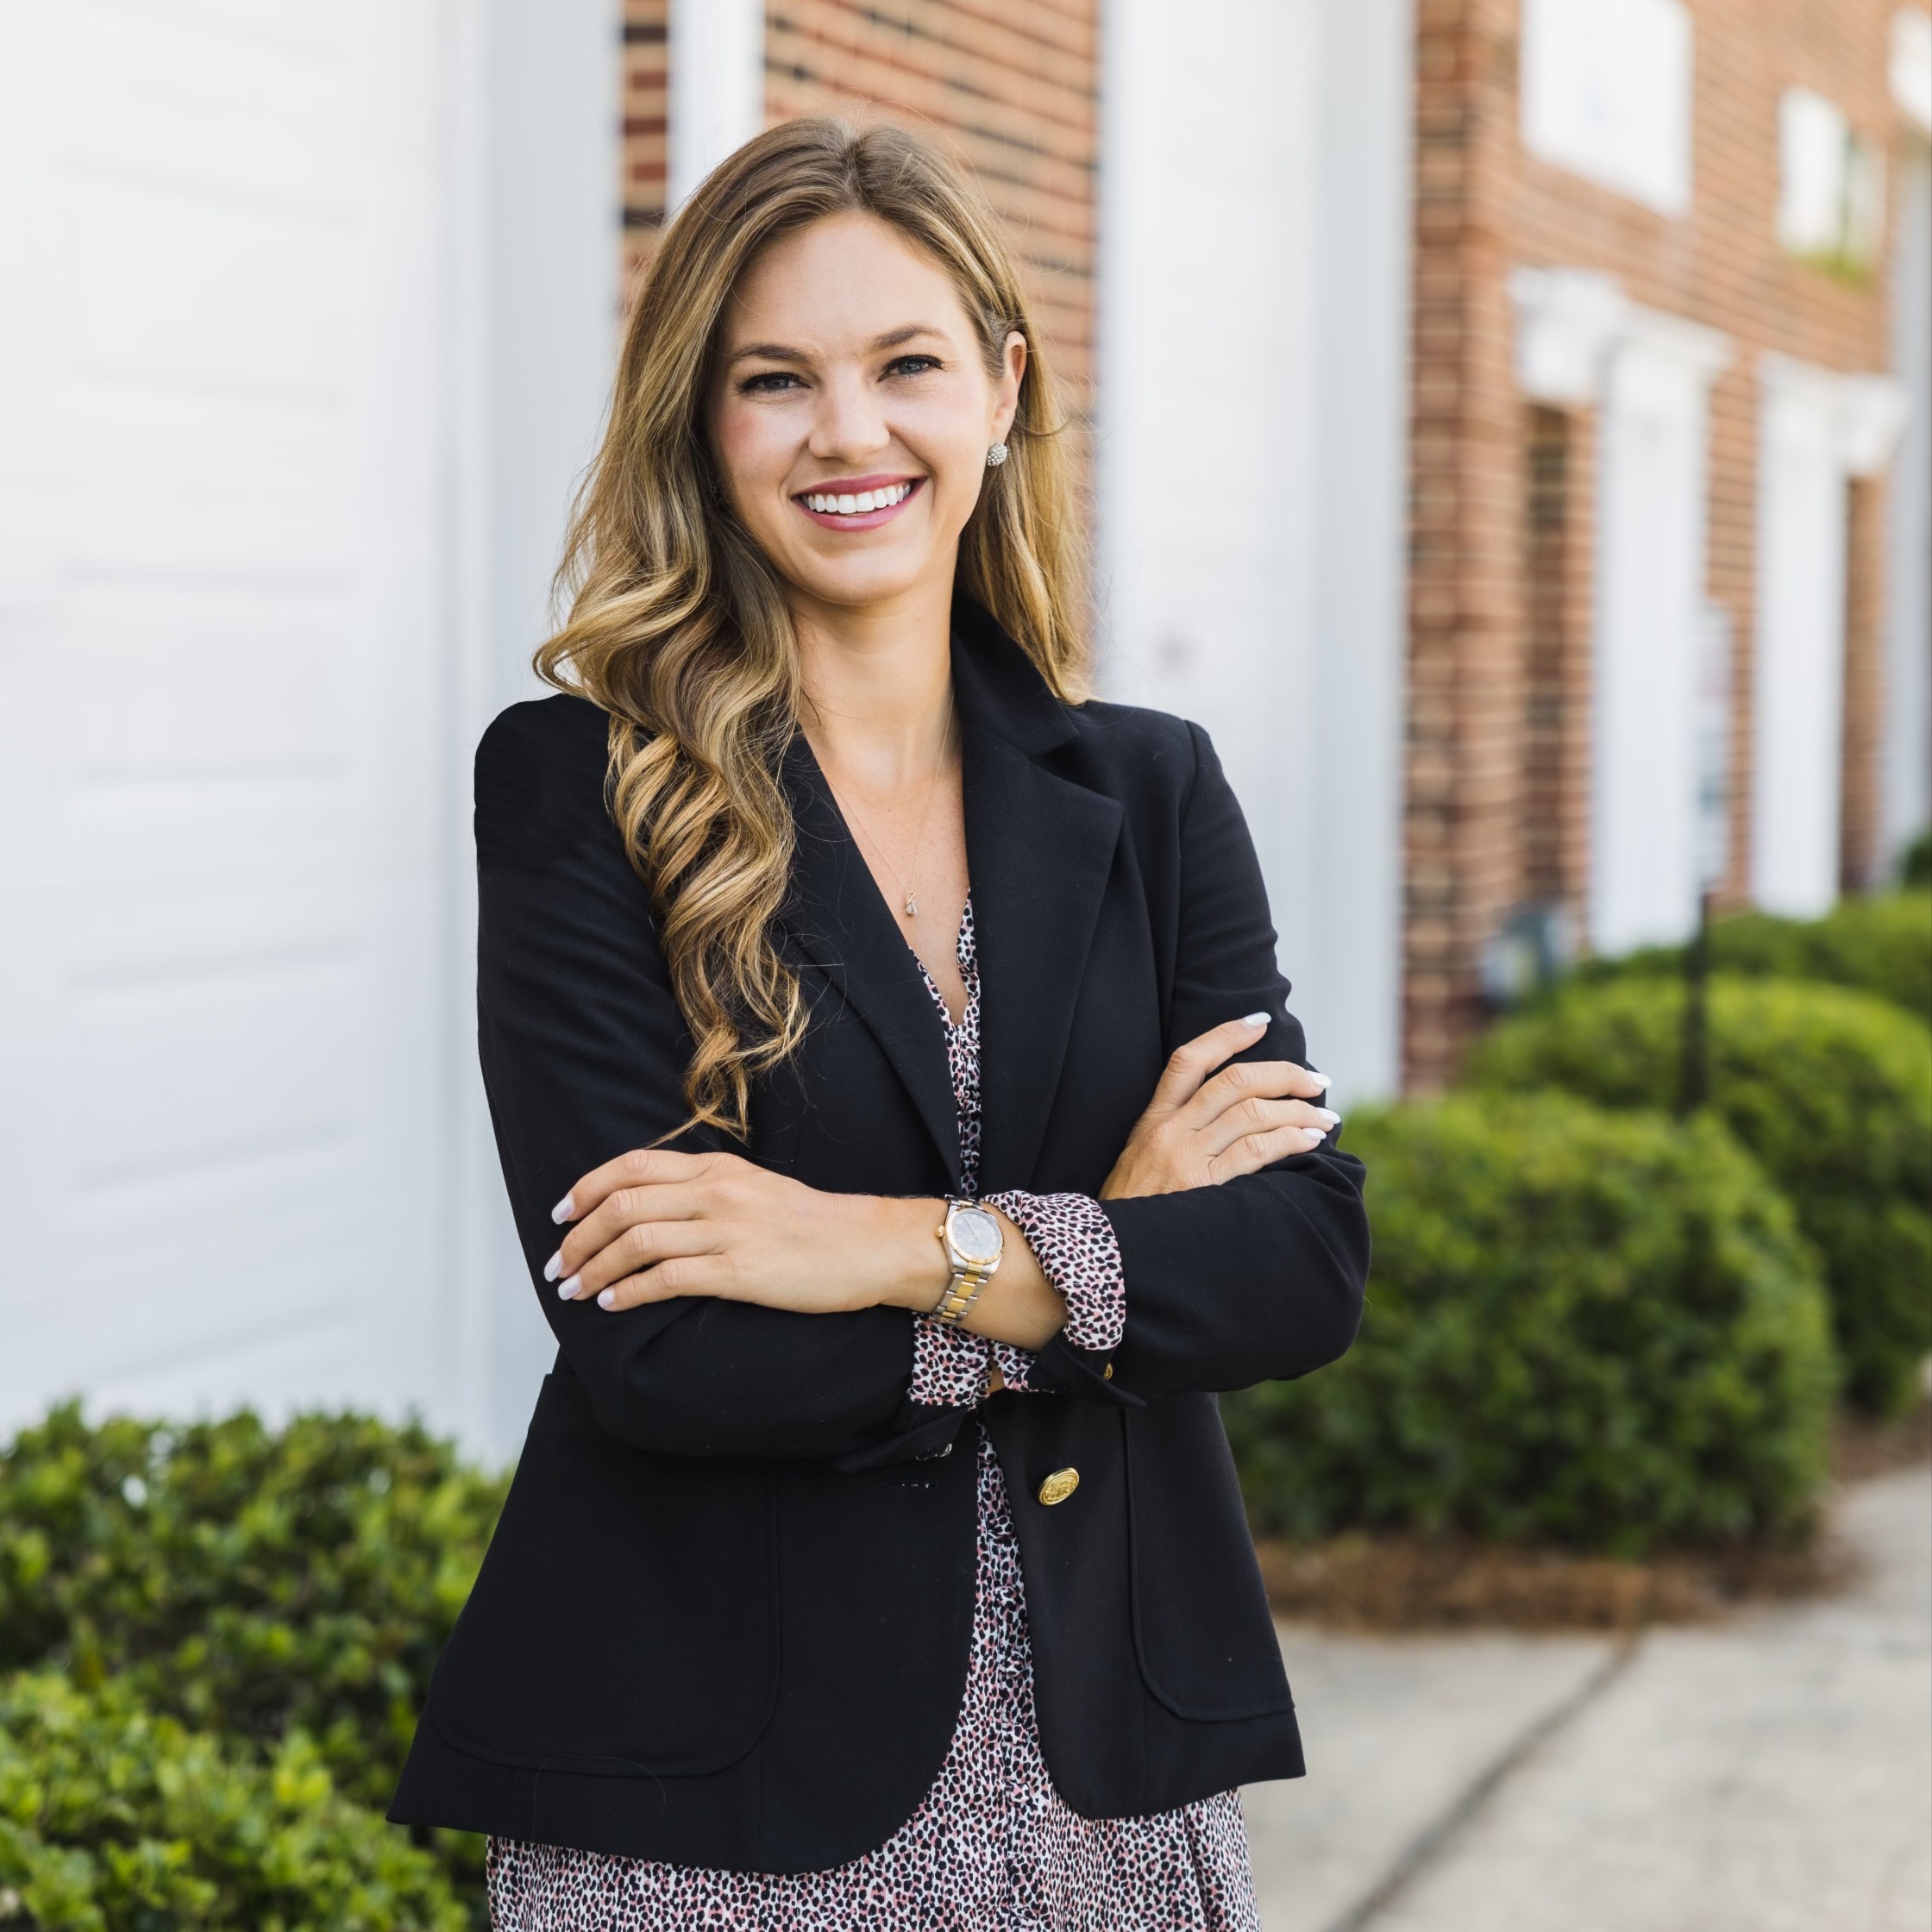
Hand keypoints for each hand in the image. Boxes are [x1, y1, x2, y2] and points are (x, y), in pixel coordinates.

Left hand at [545, 1148, 937, 1315]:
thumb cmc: (811, 1224)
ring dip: (594, 1267)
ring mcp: (728, 1230)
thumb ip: (704, 1190)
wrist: (866, 1246)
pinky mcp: (739, 1271)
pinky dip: (629, 1291)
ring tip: (575, 1288)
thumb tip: (649, 1209)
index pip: (633, 1165)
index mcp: (717, 1166)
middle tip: (558, 1263)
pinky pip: (667, 1278)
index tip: (562, 1214)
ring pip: (637, 1241)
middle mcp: (717, 1191)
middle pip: (624, 1204)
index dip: (586, 1189)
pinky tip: (613, 1303)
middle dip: (579, 1236)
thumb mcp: (753, 1188)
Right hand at [1099, 1015, 1335, 1200]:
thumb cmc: (1131, 1214)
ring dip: (1299, 1110)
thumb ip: (1175, 1137)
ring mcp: (1184, 1157)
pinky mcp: (1201, 1187)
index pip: (1189, 1060)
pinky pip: (1256, 1151)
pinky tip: (1310, 1142)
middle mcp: (1168, 1131)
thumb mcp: (1139, 1163)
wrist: (1106, 1256)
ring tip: (1326, 1118)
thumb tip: (1232, 1119)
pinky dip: (1290, 1140)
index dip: (1226, 1035)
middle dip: (1284, 1074)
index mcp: (1152, 1120)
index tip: (1260, 1023)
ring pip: (1252, 1113)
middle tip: (1317, 1081)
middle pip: (1234, 1081)